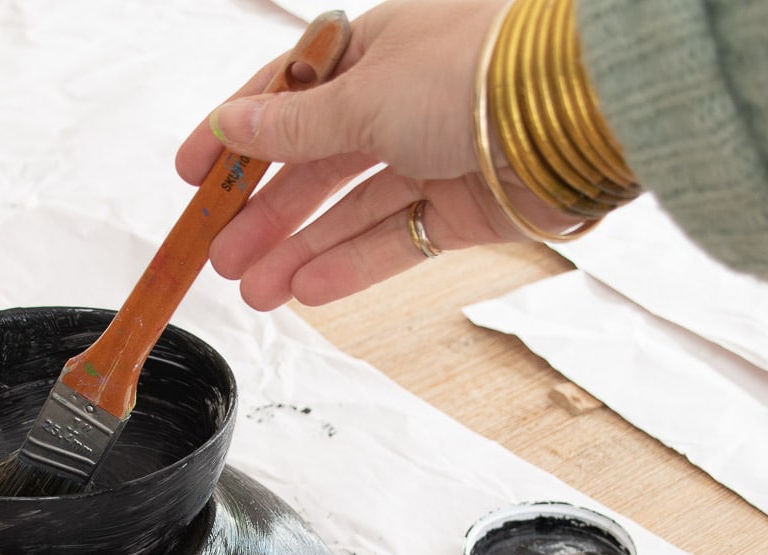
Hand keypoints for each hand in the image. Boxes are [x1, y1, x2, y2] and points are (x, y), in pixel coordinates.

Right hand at [176, 0, 577, 310]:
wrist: (574, 112)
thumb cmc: (474, 73)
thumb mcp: (361, 96)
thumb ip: (293, 124)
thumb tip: (233, 123)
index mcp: (373, 52)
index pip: (287, 96)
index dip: (237, 137)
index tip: (193, 176)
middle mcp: (401, 102)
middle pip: (315, 164)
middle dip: (265, 211)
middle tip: (220, 253)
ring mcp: (433, 157)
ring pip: (351, 210)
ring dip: (299, 248)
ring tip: (254, 288)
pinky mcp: (463, 209)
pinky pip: (394, 240)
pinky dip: (352, 264)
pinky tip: (309, 289)